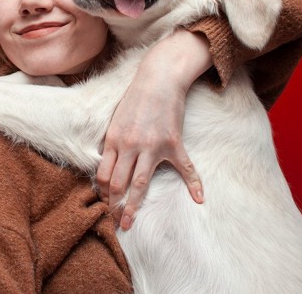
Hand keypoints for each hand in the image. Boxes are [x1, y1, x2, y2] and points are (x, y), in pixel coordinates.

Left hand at [96, 29, 210, 229]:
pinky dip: (194, 184)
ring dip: (133, 206)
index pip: (103, 175)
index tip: (104, 205)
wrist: (160, 79)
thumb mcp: (116, 119)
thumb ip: (113, 142)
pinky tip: (199, 198)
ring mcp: (152, 146)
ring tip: (129, 223)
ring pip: (140, 184)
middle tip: (114, 222)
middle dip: (114, 206)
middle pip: (118, 184)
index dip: (102, 193)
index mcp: (114, 139)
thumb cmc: (136, 97)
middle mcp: (130, 146)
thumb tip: (108, 162)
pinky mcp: (173, 143)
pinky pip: (185, 168)